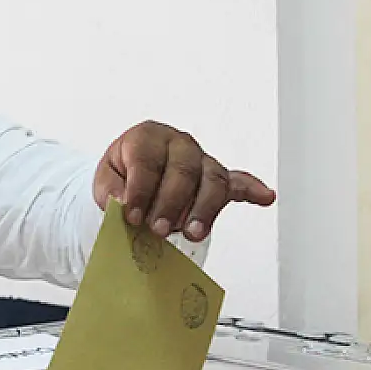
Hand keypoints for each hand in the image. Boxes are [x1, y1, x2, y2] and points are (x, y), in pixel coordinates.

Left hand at [93, 121, 274, 241]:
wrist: (131, 176)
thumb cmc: (121, 175)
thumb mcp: (105, 179)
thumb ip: (111, 190)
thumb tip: (122, 202)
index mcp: (147, 137)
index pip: (147, 161)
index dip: (140, 190)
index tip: (132, 215)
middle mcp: (177, 144)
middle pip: (183, 171)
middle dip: (171, 203)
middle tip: (159, 229)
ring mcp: (201, 160)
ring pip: (212, 180)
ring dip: (204, 208)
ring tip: (193, 232)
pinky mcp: (217, 178)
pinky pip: (238, 182)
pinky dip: (253, 189)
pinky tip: (265, 197)